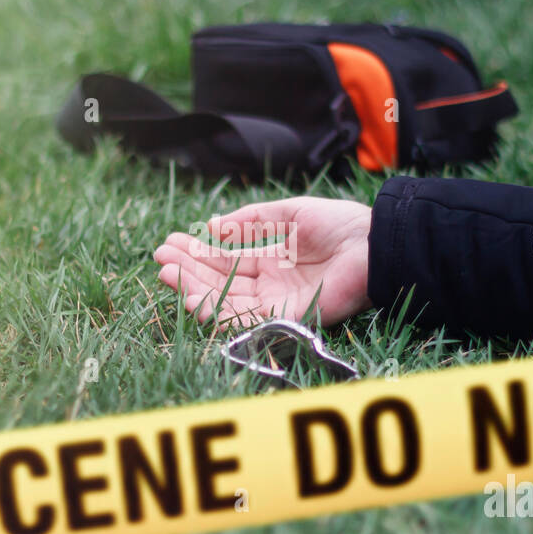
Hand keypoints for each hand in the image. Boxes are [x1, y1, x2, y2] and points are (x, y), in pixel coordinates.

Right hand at [154, 197, 373, 325]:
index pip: (226, 262)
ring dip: (194, 289)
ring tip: (167, 274)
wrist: (374, 244)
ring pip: (225, 301)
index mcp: (271, 261)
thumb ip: (251, 221)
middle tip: (159, 259)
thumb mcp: (288, 214)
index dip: (197, 254)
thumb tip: (213, 226)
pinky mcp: (286, 317)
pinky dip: (217, 311)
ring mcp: (276, 303)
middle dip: (188, 271)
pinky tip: (192, 297)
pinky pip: (245, 319)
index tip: (170, 243)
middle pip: (219, 282)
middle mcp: (270, 285)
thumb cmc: (340, 226)